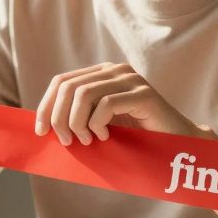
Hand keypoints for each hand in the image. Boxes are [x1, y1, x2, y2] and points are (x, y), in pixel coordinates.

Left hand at [35, 63, 209, 144]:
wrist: (176, 146)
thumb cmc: (135, 139)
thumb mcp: (99, 126)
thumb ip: (76, 118)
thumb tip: (41, 125)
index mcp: (102, 74)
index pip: (62, 81)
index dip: (46, 106)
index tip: (41, 131)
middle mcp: (116, 70)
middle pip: (69, 87)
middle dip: (59, 117)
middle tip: (67, 141)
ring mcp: (131, 80)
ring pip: (84, 94)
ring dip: (77, 122)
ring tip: (86, 141)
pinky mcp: (144, 94)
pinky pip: (107, 104)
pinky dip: (98, 124)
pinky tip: (106, 137)